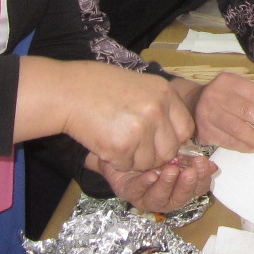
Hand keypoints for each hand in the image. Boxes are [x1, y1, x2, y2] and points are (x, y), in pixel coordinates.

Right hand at [26, 58, 197, 172]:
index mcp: (165, 93)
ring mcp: (140, 128)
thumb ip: (161, 107)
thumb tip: (174, 137)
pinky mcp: (121, 146)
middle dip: (153, 155)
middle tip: (134, 147)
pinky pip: (126, 166)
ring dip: (132, 160)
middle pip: (169, 151)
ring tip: (116, 141)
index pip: (186, 130)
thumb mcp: (141, 86)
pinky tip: (105, 144)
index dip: (172, 140)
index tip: (158, 141)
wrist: (68, 91)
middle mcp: (157, 110)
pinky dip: (115, 161)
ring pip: (148, 162)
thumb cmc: (101, 87)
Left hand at [95, 150, 216, 213]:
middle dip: (186, 186)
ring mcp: (145, 197)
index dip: (202, 179)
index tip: (203, 164)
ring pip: (158, 198)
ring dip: (167, 185)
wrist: (123, 150)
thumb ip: (191, 161)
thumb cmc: (152, 153)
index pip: (196, 189)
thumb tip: (212, 166)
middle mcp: (164, 198)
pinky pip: (137, 190)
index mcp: (179, 189)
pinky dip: (145, 183)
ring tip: (171, 170)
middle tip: (190, 172)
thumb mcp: (175, 154)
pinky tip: (151, 174)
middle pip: (179, 199)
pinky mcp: (127, 192)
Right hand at [188, 71, 253, 152]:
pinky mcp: (205, 133)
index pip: (252, 91)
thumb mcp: (234, 84)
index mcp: (226, 82)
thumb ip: (251, 91)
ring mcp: (208, 116)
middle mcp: (215, 97)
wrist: (191, 104)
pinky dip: (244, 147)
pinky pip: (228, 142)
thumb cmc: (222, 95)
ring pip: (237, 130)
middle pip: (247, 112)